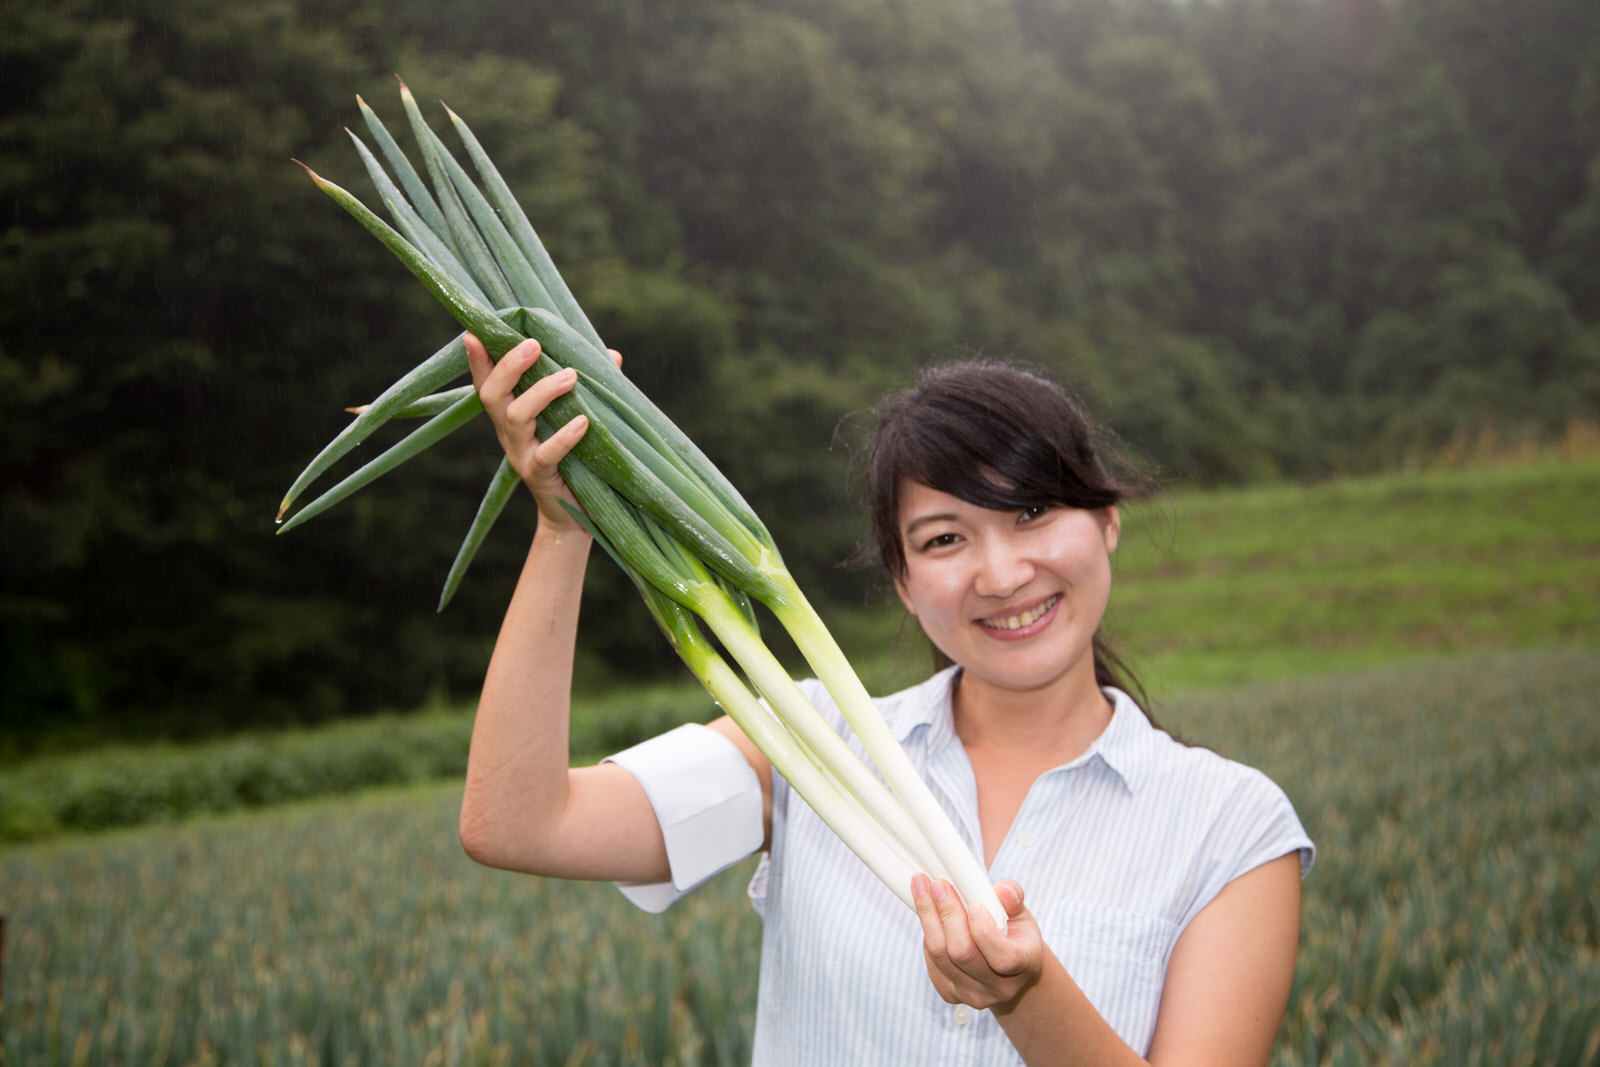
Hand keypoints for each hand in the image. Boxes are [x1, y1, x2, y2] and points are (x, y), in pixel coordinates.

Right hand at [464, 333, 620, 532]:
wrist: (576, 515)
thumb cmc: (577, 458)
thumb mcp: (579, 417)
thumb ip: (591, 386)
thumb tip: (612, 355)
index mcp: (511, 415)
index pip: (487, 383)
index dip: (478, 361)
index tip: (474, 334)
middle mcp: (509, 433)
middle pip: (492, 395)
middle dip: (508, 366)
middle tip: (533, 344)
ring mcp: (520, 455)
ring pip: (516, 418)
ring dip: (541, 392)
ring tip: (570, 376)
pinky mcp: (539, 476)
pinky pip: (546, 454)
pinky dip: (564, 436)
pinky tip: (584, 422)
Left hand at [911, 875, 1043, 1012]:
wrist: (1006, 969)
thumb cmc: (1014, 934)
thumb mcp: (1021, 913)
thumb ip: (1013, 898)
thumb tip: (1001, 890)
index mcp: (1025, 965)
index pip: (1003, 958)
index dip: (985, 932)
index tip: (973, 905)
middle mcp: (999, 987)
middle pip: (963, 953)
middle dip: (947, 913)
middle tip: (938, 884)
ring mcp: (973, 995)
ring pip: (940, 955)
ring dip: (928, 917)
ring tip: (921, 886)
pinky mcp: (950, 994)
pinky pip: (931, 962)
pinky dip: (928, 933)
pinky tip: (928, 912)